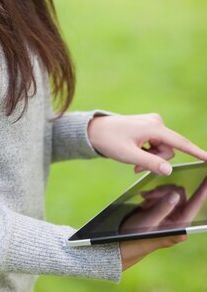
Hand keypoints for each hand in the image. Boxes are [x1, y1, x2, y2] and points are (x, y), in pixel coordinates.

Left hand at [87, 113, 206, 174]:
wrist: (94, 130)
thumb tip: (169, 170)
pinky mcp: (149, 127)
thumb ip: (150, 163)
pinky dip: (148, 153)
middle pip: (170, 150)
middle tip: (137, 168)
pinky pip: (157, 145)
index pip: (181, 143)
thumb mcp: (129, 155)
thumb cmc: (109, 141)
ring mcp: (153, 124)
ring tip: (134, 163)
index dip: (197, 152)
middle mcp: (156, 122)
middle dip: (157, 161)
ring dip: (151, 158)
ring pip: (163, 149)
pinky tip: (135, 154)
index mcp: (154, 127)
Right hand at [120, 176, 206, 269]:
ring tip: (144, 201)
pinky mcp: (166, 208)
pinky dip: (154, 194)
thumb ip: (162, 208)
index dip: (203, 191)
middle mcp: (179, 218)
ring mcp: (173, 213)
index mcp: (179, 225)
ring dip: (156, 193)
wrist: (126, 240)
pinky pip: (164, 193)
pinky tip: (145, 200)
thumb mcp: (149, 222)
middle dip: (162, 192)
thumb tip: (175, 195)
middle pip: (179, 194)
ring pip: (171, 191)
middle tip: (146, 196)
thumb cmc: (137, 236)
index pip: (194, 205)